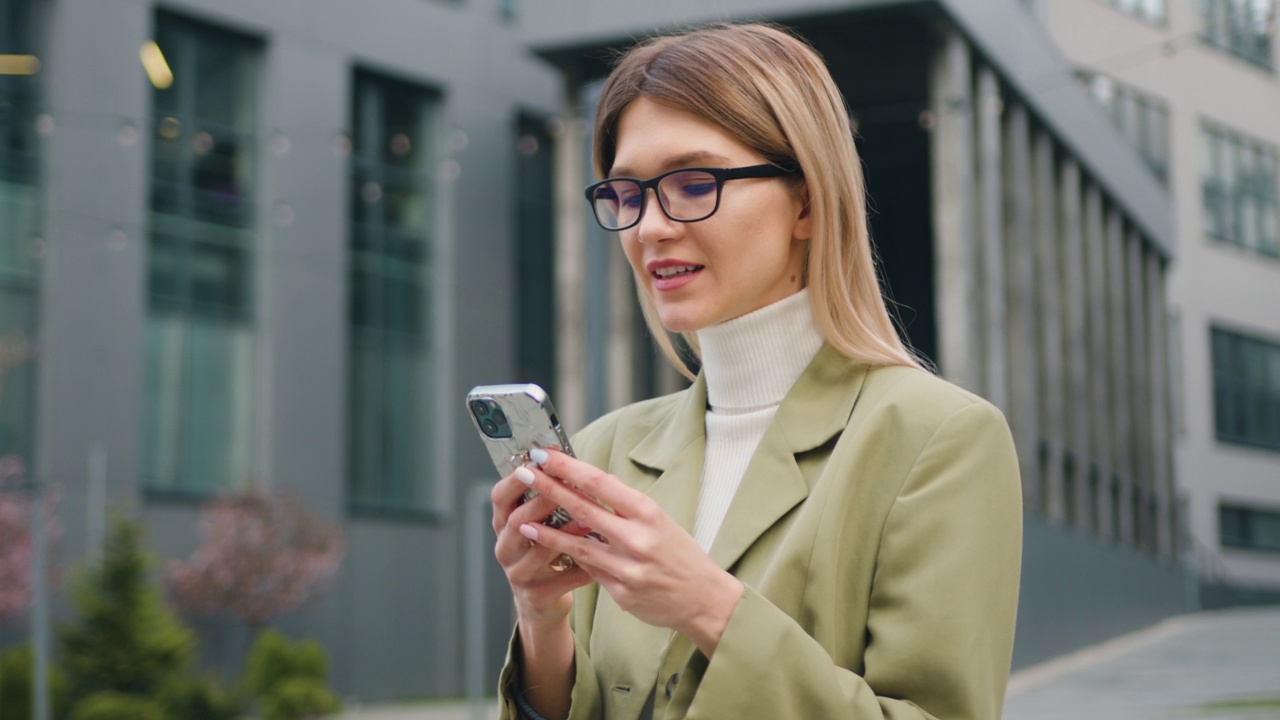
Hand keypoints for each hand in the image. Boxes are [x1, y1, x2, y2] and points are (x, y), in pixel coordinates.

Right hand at [491, 466, 593, 628]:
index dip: (516, 479)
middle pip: (516, 521)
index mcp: (503, 525)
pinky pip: (562, 579)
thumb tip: (570, 464)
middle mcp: (505, 548)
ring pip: (539, 551)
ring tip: (588, 521)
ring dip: (565, 533)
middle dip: (541, 501)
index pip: (500, 497)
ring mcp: (518, 573)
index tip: (538, 463)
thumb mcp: (538, 524)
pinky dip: (582, 568)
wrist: (542, 601)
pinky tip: (600, 559)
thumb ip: (547, 499)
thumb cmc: (544, 554)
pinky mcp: (536, 595)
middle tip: (566, 486)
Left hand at [516, 449, 744, 656]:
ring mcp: (628, 567)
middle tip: (524, 474)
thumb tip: (588, 484)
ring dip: (547, 531)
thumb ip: (624, 506)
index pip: (600, 483)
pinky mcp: (621, 592)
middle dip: (549, 489)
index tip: (545, 454)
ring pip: (578, 545)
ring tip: (521, 521)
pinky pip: (589, 571)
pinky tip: (548, 550)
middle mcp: (637, 538)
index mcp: (648, 512)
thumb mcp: (658, 520)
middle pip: (584, 508)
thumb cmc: (680, 554)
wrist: (704, 599)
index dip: (568, 467)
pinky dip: (569, 558)